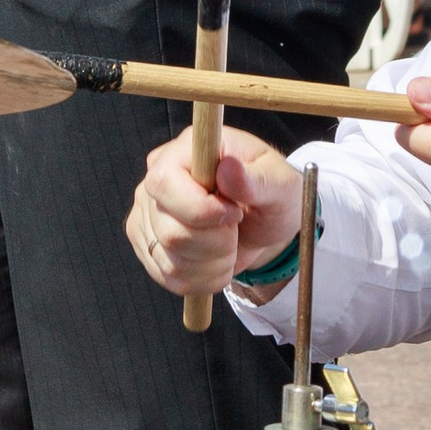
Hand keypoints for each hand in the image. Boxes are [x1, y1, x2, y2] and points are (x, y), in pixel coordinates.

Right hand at [127, 124, 304, 299]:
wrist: (264, 222)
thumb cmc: (272, 194)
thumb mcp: (281, 184)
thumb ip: (257, 179)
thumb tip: (228, 168)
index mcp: (187, 151)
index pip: (165, 182)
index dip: (200, 209)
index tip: (235, 214)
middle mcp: (160, 179)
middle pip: (169, 231)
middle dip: (215, 243)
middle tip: (236, 229)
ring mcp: (149, 214)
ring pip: (170, 258)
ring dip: (213, 263)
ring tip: (231, 245)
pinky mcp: (149, 244)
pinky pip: (169, 276)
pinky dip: (202, 278)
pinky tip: (218, 262)